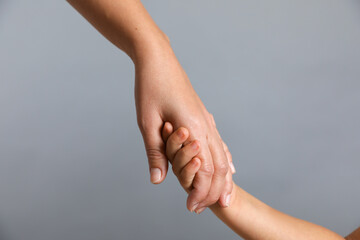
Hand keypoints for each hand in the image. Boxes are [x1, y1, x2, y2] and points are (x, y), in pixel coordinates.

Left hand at [134, 42, 233, 211]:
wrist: (159, 60)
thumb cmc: (151, 88)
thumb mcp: (147, 122)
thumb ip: (155, 153)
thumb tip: (158, 180)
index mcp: (193, 129)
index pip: (206, 171)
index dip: (200, 193)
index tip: (191, 207)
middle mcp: (206, 127)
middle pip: (220, 167)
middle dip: (213, 191)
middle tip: (203, 208)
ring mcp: (208, 121)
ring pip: (224, 156)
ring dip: (222, 179)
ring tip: (222, 197)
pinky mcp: (204, 117)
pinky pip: (220, 144)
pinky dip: (225, 161)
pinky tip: (229, 168)